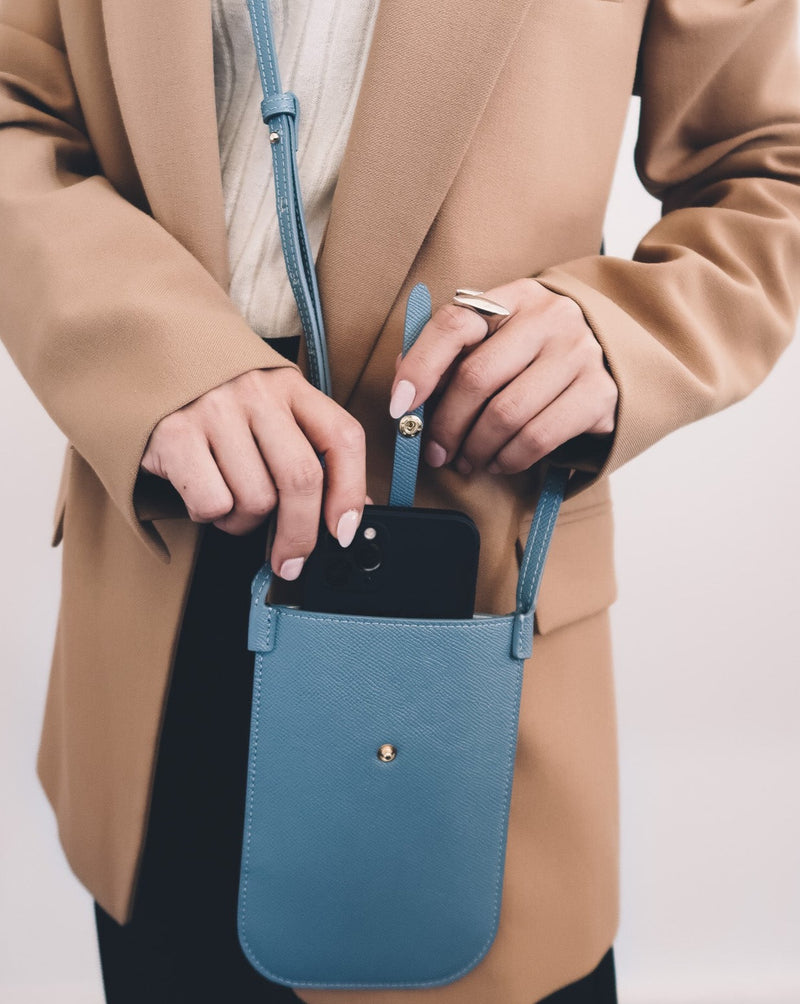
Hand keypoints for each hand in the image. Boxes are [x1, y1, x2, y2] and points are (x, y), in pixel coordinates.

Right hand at [141, 367, 369, 578]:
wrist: (138, 361)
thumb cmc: (213, 399)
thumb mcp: (267, 410)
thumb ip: (305, 450)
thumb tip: (346, 515)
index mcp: (289, 386)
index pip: (342, 438)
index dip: (351, 491)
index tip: (345, 530)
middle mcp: (256, 393)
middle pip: (301, 479)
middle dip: (301, 535)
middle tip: (290, 560)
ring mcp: (214, 411)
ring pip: (256, 500)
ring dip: (244, 522)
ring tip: (230, 503)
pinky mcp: (174, 435)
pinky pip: (212, 504)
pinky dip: (209, 516)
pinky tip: (201, 494)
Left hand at [388, 278, 617, 474]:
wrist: (610, 358)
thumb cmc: (534, 355)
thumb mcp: (495, 341)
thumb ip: (451, 356)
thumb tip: (404, 387)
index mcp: (513, 298)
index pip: (454, 324)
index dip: (420, 367)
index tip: (399, 406)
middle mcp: (550, 318)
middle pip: (476, 378)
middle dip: (446, 425)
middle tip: (435, 452)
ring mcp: (579, 354)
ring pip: (506, 414)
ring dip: (476, 448)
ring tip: (468, 460)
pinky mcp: (599, 393)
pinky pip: (538, 437)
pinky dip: (509, 459)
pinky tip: (499, 462)